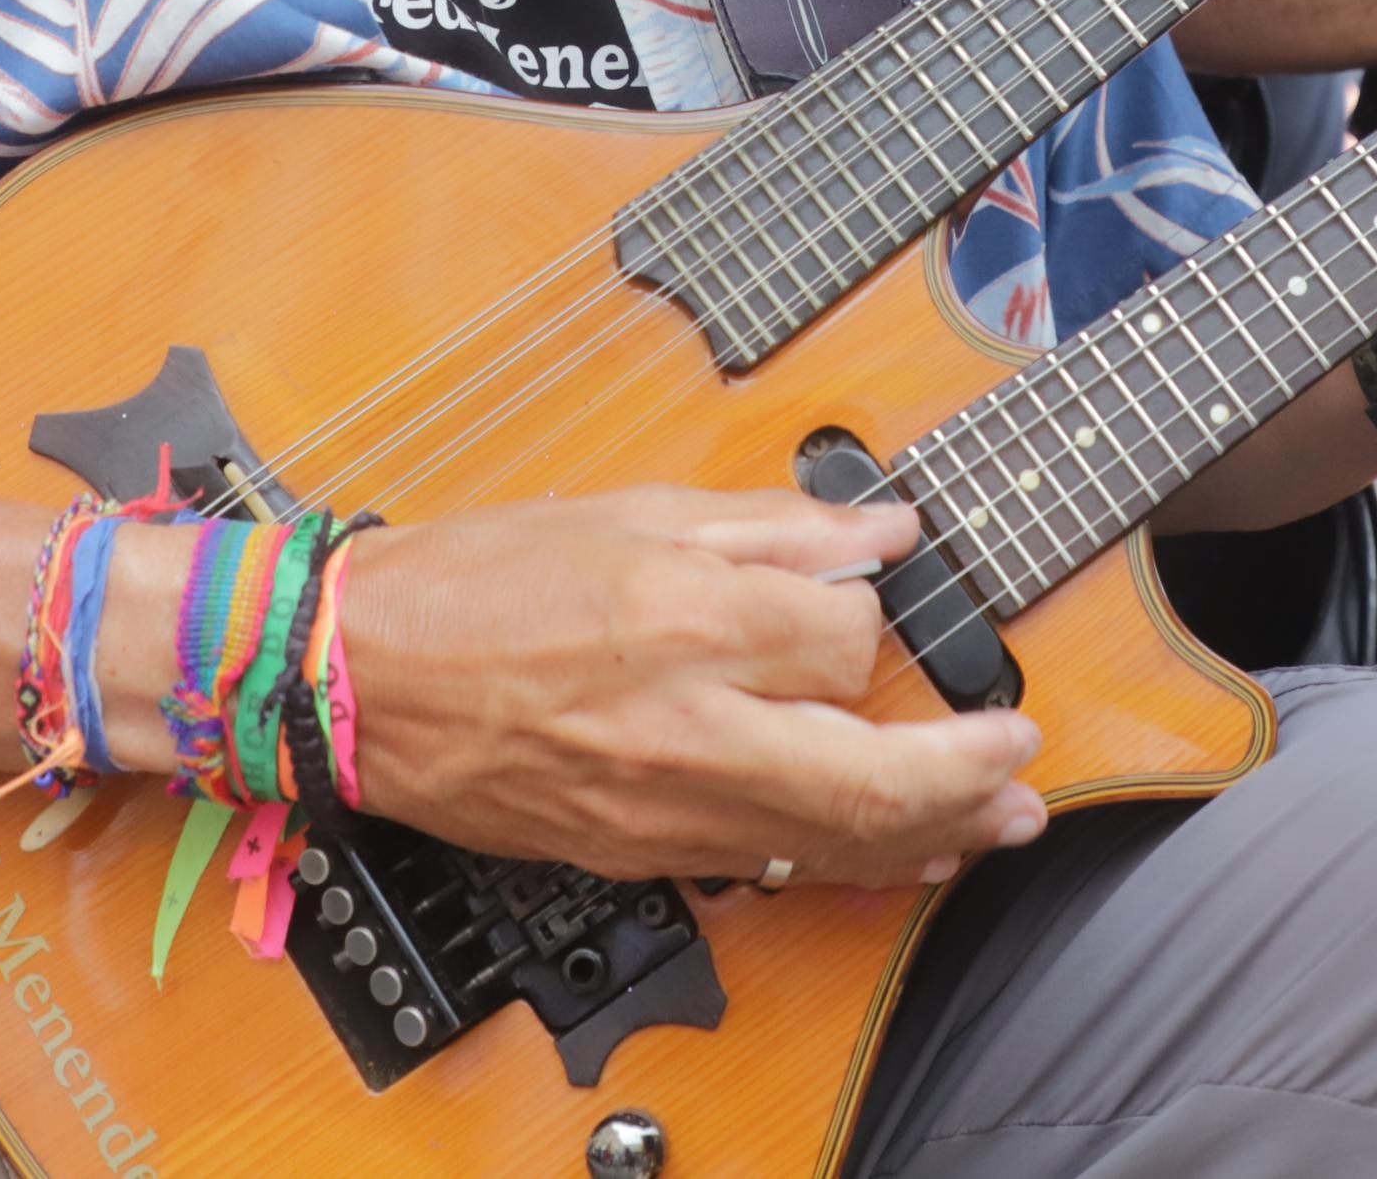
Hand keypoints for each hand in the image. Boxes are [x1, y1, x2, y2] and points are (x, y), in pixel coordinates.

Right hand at [326, 486, 1044, 890]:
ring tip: (1003, 821)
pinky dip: (849, 864)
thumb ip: (768, 526)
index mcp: (680, 615)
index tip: (874, 592)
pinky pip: (770, 869)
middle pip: (863, 772)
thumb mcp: (628, 507)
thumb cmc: (473, 580)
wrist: (352, 675)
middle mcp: (681, 722)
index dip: (875, 614)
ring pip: (828, 840)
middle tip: (1025, 758)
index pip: (841, 636)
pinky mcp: (634, 851)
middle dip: (965, 775)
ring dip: (933, 835)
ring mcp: (658, 802)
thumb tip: (876, 531)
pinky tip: (900, 856)